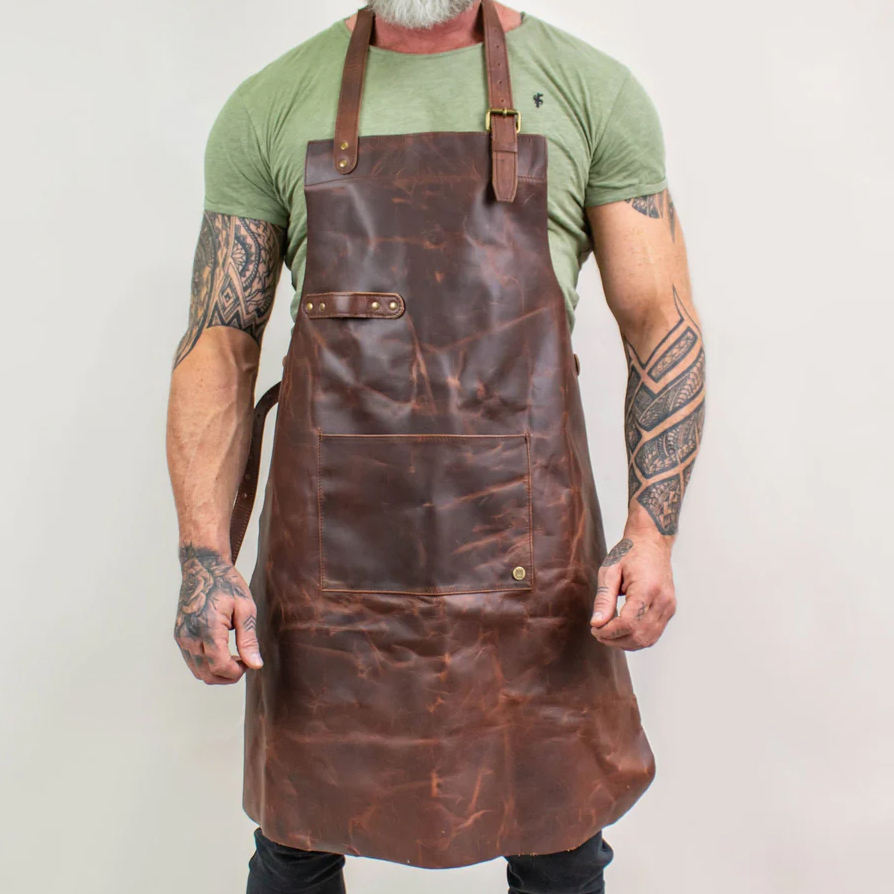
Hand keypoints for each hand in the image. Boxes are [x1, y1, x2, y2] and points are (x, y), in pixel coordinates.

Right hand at [174, 543, 263, 683]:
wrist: (202, 568)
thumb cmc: (227, 584)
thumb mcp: (245, 608)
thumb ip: (248, 639)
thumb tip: (255, 665)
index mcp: (207, 627)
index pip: (219, 666)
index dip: (237, 672)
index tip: (250, 663)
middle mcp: (189, 635)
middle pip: (207, 674)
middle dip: (229, 675)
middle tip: (246, 661)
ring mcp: (181, 637)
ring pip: (198, 672)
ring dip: (218, 672)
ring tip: (236, 657)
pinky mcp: (179, 636)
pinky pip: (193, 662)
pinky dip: (208, 664)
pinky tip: (224, 652)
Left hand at [589, 535, 675, 649]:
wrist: (652, 543)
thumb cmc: (629, 553)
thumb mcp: (610, 571)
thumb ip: (603, 599)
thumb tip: (596, 623)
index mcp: (648, 588)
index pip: (628, 623)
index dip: (609, 632)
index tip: (594, 629)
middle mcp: (663, 600)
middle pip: (638, 635)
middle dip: (615, 640)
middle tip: (597, 632)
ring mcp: (669, 607)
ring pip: (648, 639)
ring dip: (625, 643)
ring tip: (607, 633)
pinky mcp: (670, 610)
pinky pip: (653, 634)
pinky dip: (636, 638)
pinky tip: (621, 631)